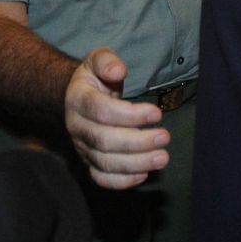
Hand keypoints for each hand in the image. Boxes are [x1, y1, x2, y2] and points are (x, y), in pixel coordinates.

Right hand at [63, 48, 169, 189]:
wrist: (77, 98)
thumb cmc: (94, 79)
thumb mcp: (97, 60)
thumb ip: (106, 61)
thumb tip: (118, 70)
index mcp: (77, 99)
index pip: (101, 111)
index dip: (130, 115)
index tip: (157, 113)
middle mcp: (76, 126)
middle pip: (104, 140)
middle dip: (137, 142)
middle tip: (165, 137)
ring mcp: (81, 147)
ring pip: (105, 162)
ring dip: (136, 163)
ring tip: (162, 157)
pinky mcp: (88, 162)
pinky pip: (102, 178)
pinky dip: (122, 181)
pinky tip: (144, 174)